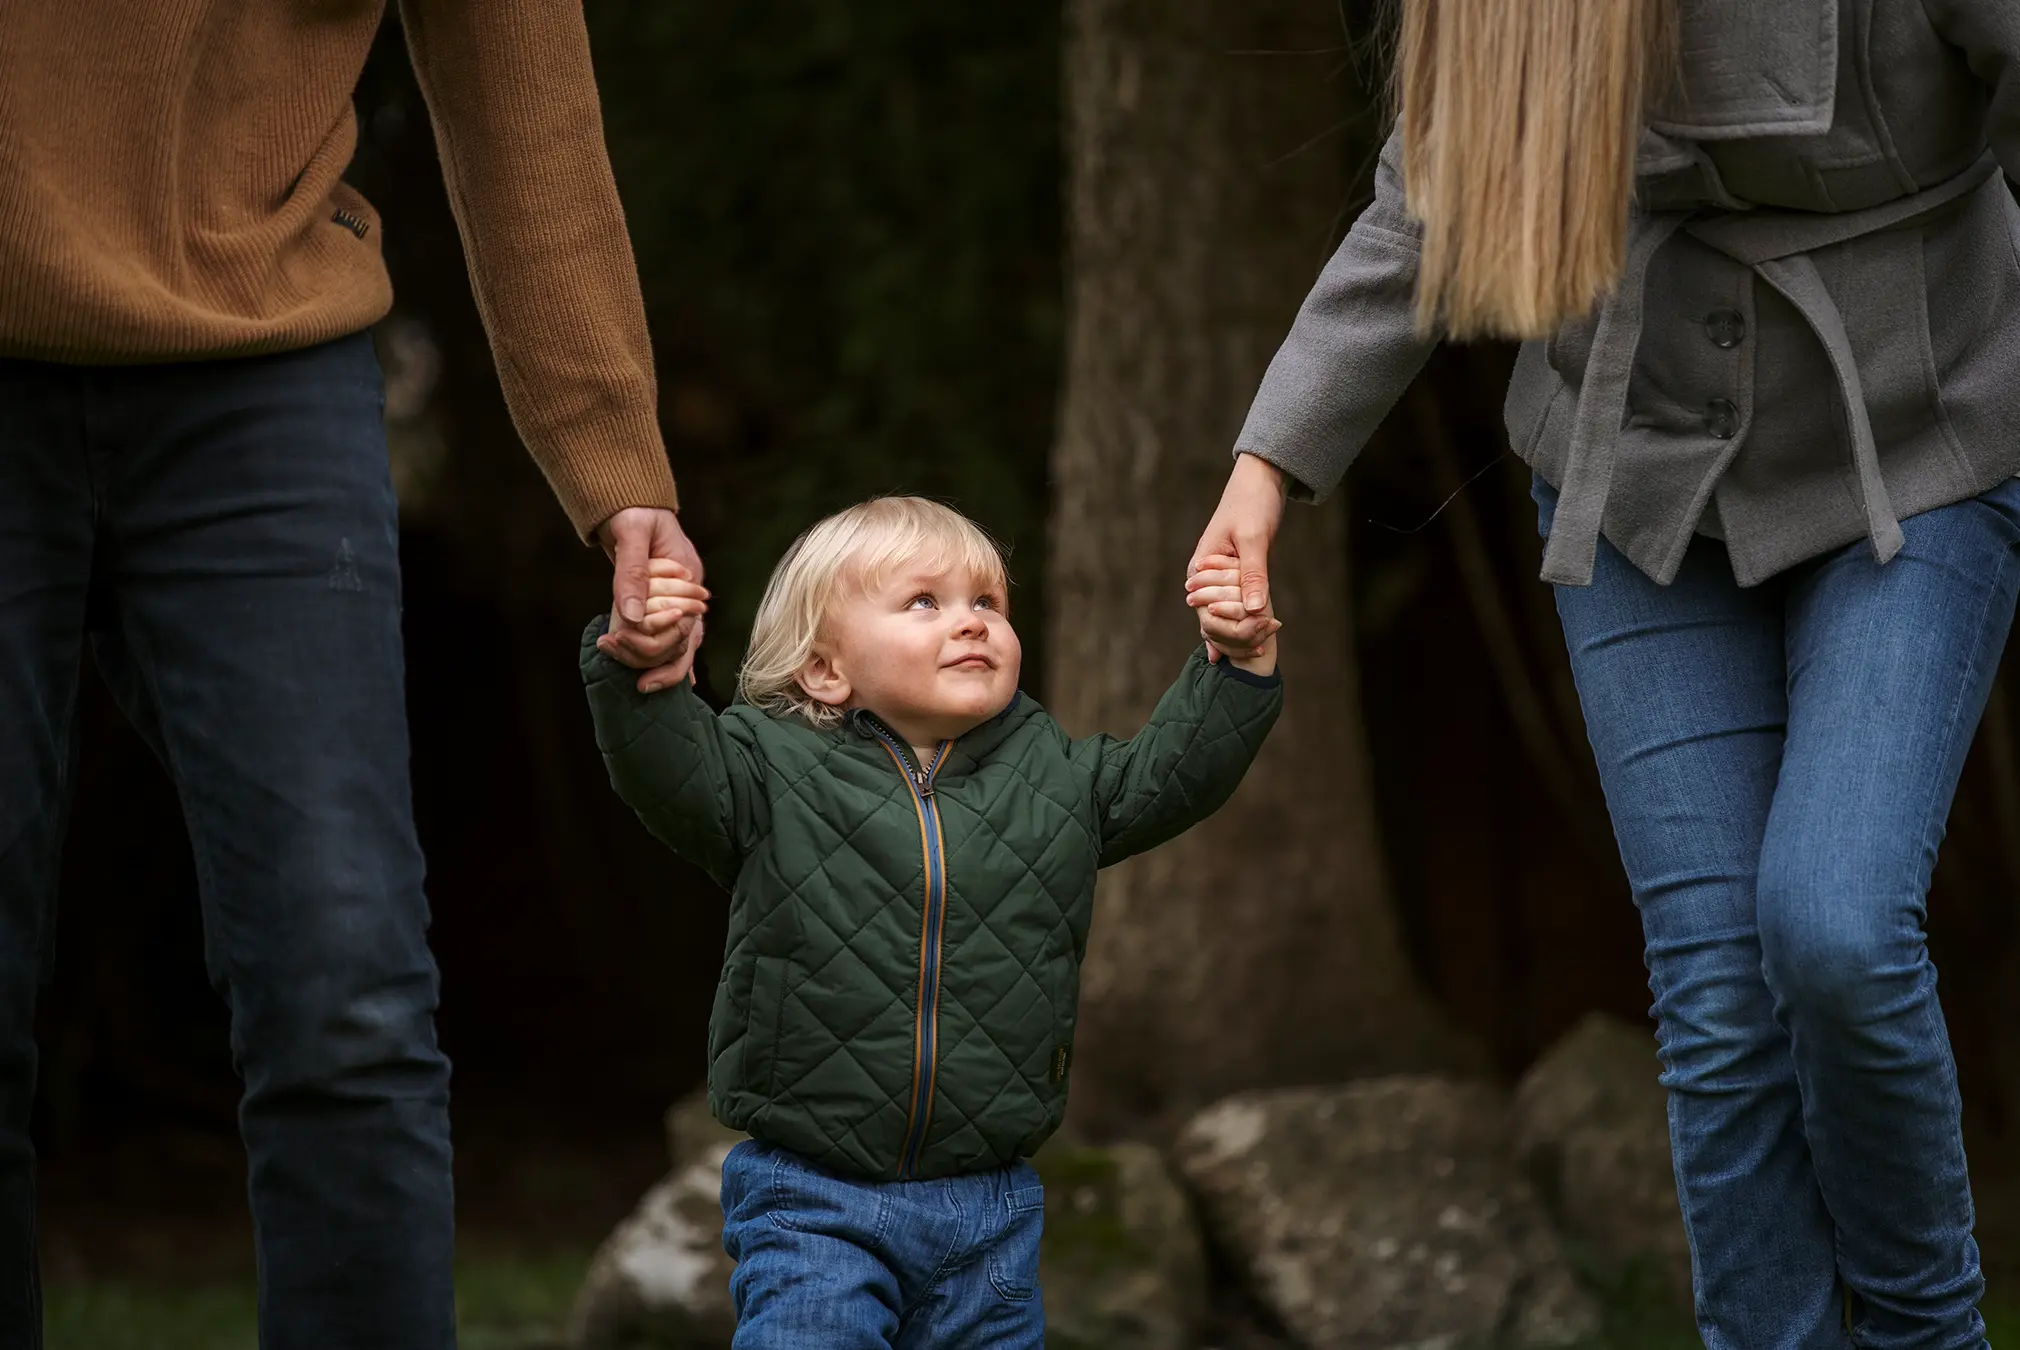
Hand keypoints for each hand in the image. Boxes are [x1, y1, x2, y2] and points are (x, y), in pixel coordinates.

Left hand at [598, 506, 705, 690]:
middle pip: (687, 641)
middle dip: (665, 667)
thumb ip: (631, 574)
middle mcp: (689, 595)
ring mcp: (679, 600)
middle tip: (640, 685)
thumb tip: (630, 618)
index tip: (637, 661)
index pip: (684, 625)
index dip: (661, 646)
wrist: (629, 502)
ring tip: (639, 684)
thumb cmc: (632, 512)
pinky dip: (664, 659)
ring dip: (660, 664)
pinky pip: (668, 637)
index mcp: (689, 579)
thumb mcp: (632, 535)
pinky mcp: (664, 604)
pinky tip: (657, 681)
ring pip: (680, 644)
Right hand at [1190, 452, 1287, 663]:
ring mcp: (1220, 579)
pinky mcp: (1235, 577)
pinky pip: (1236, 607)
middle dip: (1237, 636)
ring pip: (1224, 617)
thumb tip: (1254, 609)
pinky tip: (1251, 648)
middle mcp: (1205, 578)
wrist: (1260, 482)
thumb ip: (1253, 574)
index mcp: (1201, 568)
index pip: (1208, 613)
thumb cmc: (1252, 504)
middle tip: (1263, 649)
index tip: (1259, 636)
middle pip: (1214, 620)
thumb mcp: (1254, 538)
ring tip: (1261, 651)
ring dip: (1241, 634)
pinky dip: (1243, 624)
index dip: (1232, 630)